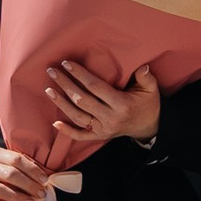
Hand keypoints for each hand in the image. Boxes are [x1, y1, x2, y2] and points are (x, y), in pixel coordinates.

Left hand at [46, 57, 160, 149]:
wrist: (150, 126)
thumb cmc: (148, 103)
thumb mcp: (151, 89)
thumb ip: (146, 77)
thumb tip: (142, 66)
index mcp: (122, 104)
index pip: (95, 87)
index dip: (80, 75)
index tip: (67, 64)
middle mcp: (110, 118)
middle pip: (82, 100)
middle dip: (66, 85)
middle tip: (52, 71)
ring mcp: (103, 129)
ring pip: (78, 116)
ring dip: (61, 103)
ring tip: (48, 89)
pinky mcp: (99, 136)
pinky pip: (81, 136)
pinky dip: (67, 131)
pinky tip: (55, 123)